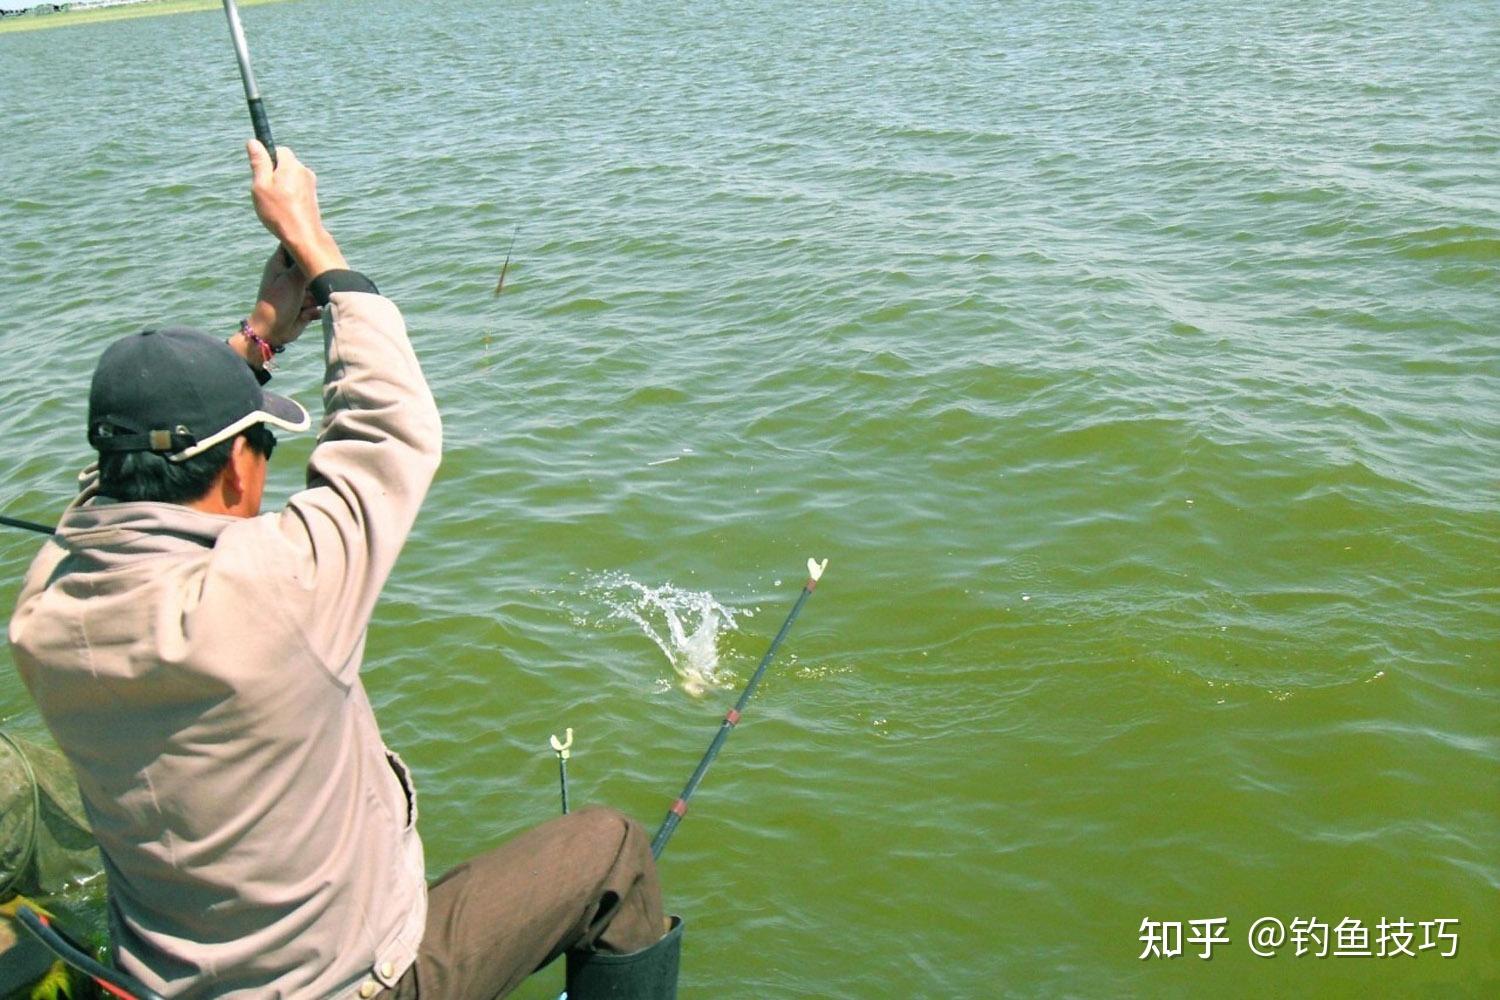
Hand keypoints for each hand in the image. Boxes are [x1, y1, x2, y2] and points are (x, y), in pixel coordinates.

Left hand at [245, 247, 320, 348]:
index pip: (294, 244)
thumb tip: (318, 249)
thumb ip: (306, 264)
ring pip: (318, 287)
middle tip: (306, 289)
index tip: (317, 247)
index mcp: (280, 263)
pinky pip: (319, 303)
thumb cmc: (277, 303)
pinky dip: (314, 309)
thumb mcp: (292, 280)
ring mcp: (297, 290)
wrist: (272, 333)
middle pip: (311, 267)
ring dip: (313, 297)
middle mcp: (289, 274)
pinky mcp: (305, 305)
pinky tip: (304, 315)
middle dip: (314, 279)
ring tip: (301, 305)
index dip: (305, 243)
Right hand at [246, 140, 346, 277]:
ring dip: (281, 186)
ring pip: (290, 178)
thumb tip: (254, 142)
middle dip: (273, 174)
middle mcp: (304, 171)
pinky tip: (285, 210)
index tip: (261, 175)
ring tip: (276, 204)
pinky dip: (289, 196)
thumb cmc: (279, 212)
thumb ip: (259, 163)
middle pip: (284, 164)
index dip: (267, 160)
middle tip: (266, 192)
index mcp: (292, 165)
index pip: (278, 150)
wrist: (304, 237)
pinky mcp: (312, 197)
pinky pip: (296, 189)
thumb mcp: (261, 185)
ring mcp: (311, 185)